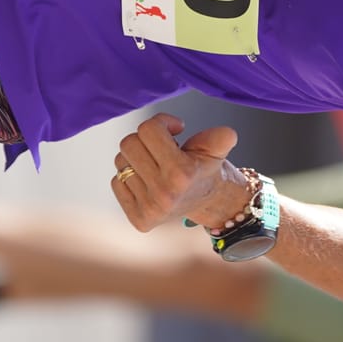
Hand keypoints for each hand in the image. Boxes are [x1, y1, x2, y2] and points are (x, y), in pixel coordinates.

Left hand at [110, 113, 246, 230]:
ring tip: (156, 165)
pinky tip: (149, 182)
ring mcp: (149, 209)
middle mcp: (164, 193)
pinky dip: (130, 178)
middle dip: (145, 139)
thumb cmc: (206, 169)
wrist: (209, 202)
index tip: (174, 129)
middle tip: (162, 147)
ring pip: (120, 162)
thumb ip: (222, 137)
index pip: (148, 129)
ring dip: (137, 158)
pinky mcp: (139, 219)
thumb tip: (226, 135)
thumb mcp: (218, 147)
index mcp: (182, 173)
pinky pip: (116, 182)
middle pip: (129, 144)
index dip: (162, 122)